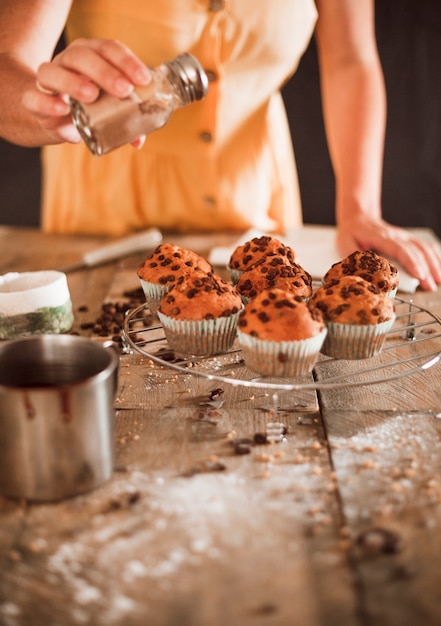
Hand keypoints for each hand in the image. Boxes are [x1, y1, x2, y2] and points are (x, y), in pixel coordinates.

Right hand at [22, 38, 150, 144]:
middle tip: (124, 89)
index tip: (143, 79)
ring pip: (55, 71)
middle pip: (83, 56)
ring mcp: (49, 78)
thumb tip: (138, 140)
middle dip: (105, 72)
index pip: (108, 48)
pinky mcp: (34, 99)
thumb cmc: (87, 105)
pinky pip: (34, 97)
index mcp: (91, 55)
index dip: (127, 61)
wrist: (52, 115)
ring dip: (74, 82)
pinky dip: (47, 102)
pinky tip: (63, 108)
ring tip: (92, 95)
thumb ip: (125, 119)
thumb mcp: (108, 108)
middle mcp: (68, 61)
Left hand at [336, 214, 440, 290]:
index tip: (420, 275)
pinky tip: (439, 269)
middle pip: (416, 251)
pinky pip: (425, 247)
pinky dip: (435, 257)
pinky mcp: (408, 240)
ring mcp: (404, 237)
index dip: (411, 262)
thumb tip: (361, 272)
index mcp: (382, 237)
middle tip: (431, 286)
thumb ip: (353, 257)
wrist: (359, 217)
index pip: (400, 249)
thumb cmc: (351, 233)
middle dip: (426, 269)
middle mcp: (397, 236)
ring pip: (424, 248)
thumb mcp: (345, 244)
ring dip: (434, 264)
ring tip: (439, 281)